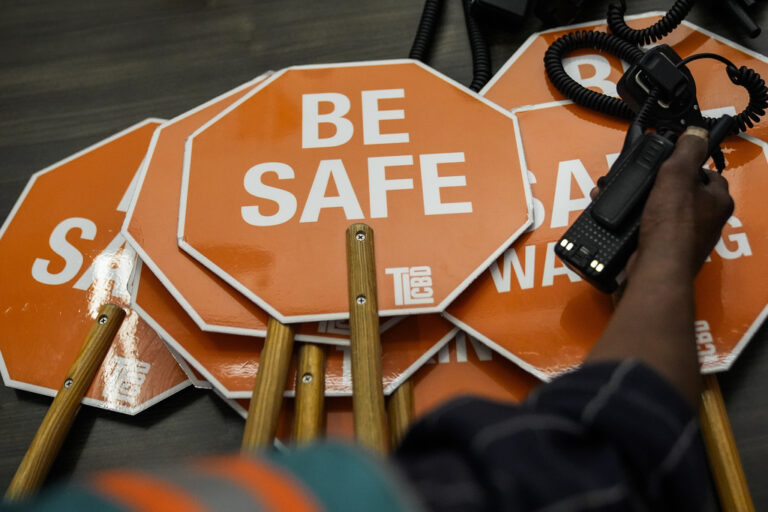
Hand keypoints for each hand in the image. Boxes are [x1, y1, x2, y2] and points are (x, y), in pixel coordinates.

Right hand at [634, 127, 733, 282]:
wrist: (655, 267)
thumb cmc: (672, 225)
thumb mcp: (677, 175)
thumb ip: (686, 150)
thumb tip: (694, 133)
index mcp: (718, 201)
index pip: (707, 173)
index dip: (687, 165)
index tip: (670, 163)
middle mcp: (707, 221)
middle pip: (683, 193)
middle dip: (660, 185)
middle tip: (643, 181)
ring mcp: (687, 237)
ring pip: (665, 211)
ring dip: (645, 204)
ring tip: (627, 198)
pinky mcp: (667, 250)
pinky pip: (653, 229)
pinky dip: (638, 222)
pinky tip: (627, 219)